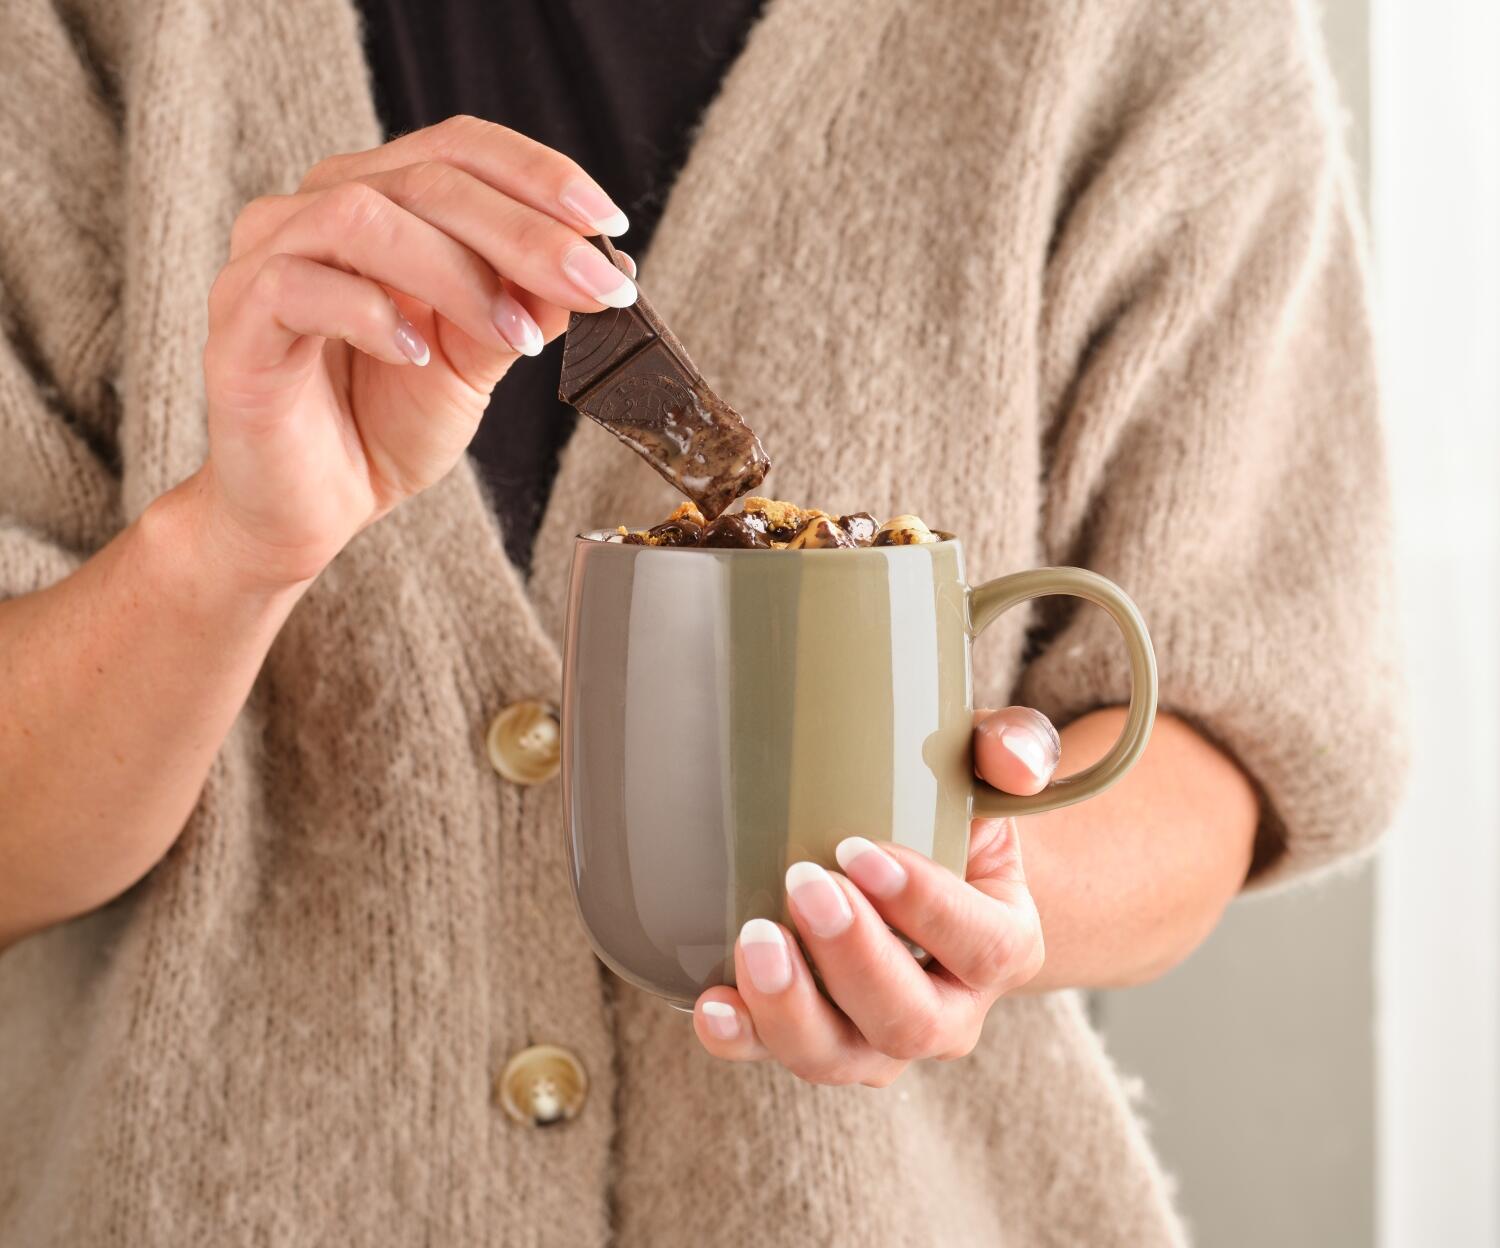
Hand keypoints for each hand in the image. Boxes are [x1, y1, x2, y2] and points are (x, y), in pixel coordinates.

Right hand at [195, 115, 637, 589]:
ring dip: (458, 275)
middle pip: (428, 179)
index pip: (461, 149)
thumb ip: (522, 306)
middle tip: (594, 288)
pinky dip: (374, 316)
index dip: (540, 177)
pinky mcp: (239, 322)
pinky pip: (300, 286)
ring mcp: (268, 259)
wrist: (312, 507)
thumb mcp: (475, 362)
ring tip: (514, 336)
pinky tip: (417, 356)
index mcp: (378, 202)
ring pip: (364, 218)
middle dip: (526, 234)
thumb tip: (600, 265)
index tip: (609, 227)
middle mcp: (316, 211)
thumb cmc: (381, 426)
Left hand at [691, 706, 1059, 1085]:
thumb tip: (1016, 762)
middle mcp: (947, 1013)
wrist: (910, 867)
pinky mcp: (812, 1039)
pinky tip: (711, 1003)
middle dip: (853, 958)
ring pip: (841, 1058)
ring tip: (754, 939)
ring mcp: (876, 1040)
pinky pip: (772, 1058)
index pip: (982, 946)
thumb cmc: (949, 812)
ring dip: (791, 1007)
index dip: (924, 906)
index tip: (859, 850)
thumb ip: (1014, 749)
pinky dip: (741, 1038)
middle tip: (804, 885)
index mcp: (1004, 947)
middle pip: (910, 1021)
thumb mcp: (990, 772)